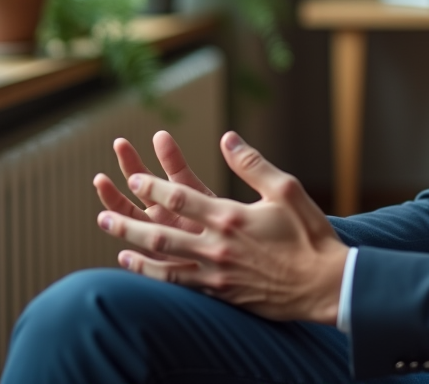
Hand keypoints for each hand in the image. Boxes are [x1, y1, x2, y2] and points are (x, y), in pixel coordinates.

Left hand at [97, 131, 348, 324]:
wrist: (324, 285)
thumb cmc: (309, 234)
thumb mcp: (286, 189)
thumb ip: (253, 164)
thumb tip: (227, 138)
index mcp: (231, 217)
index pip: (180, 198)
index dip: (153, 185)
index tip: (134, 176)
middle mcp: (217, 246)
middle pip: (160, 231)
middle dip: (128, 219)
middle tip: (104, 210)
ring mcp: (216, 272)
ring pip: (162, 259)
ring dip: (133, 244)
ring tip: (112, 233)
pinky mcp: (220, 291)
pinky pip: (176, 282)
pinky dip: (151, 273)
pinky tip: (136, 265)